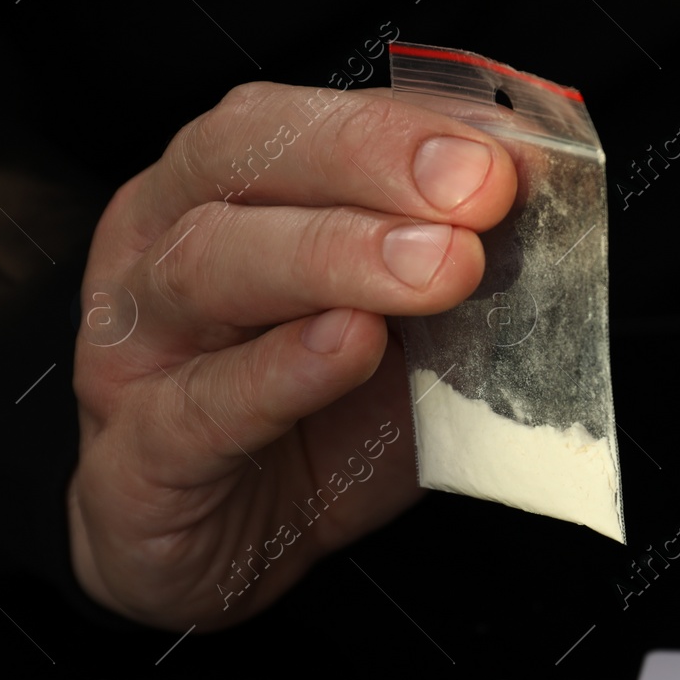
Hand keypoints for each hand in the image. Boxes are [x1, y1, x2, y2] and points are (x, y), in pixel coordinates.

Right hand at [68, 82, 516, 629]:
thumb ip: (450, 272)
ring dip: (334, 255)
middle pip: (241, 161)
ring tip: (437, 269)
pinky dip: (281, 370)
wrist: (232, 556)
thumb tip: (541, 211)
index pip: (296, 123)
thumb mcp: (403, 338)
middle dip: (369, 162)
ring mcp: (138, 351)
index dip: (397, 125)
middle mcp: (163, 250)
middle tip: (475, 192)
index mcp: (223, 198)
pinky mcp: (139, 458)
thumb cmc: (311, 430)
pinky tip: (350, 347)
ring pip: (210, 265)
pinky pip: (204, 404)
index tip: (493, 154)